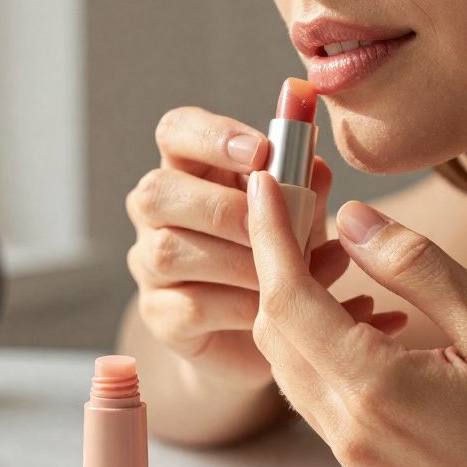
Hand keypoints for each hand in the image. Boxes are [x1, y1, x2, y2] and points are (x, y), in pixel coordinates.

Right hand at [126, 106, 404, 382]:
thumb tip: (316, 167)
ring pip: (170, 251)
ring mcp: (149, 265)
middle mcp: (156, 213)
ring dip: (236, 261)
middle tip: (271, 226)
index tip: (261, 151)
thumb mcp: (300, 218)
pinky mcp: (159, 316)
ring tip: (285, 275)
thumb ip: (306, 192)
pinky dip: (241, 306)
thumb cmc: (279, 257)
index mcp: (189, 169)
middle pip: (157, 191)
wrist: (266, 334)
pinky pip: (190, 305)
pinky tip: (274, 312)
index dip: (211, 136)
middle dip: (221, 208)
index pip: (176, 131)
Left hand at [244, 170, 466, 466]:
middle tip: (308, 205)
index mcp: (376, 392)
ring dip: (299, 302)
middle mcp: (349, 430)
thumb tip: (351, 220)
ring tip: (341, 253)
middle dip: (278, 261)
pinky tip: (377, 315)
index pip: (287, 299)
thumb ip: (417, 268)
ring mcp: (357, 453)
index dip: (270, 233)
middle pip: (275, 331)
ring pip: (292, 362)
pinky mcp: (373, 463)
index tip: (265, 178)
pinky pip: (321, 391)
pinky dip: (326, 341)